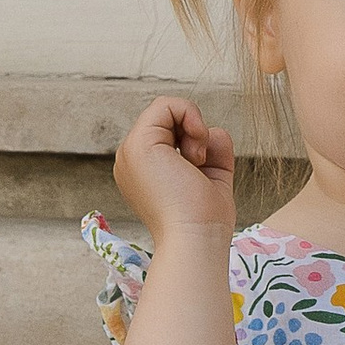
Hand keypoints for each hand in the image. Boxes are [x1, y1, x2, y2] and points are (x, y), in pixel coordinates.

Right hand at [114, 96, 237, 241]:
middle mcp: (132, 160)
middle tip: (200, 164)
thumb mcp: (213, 175)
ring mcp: (130, 152)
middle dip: (195, 134)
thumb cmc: (206, 218)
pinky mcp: (138, 145)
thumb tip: (211, 131)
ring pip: (167, 109)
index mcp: (144, 171)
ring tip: (196, 162)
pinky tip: (196, 149)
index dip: (196, 140)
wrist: (196, 240)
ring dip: (194, 128)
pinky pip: (167, 104)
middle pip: (170, 121)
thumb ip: (212, 148)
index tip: (203, 166)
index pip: (171, 134)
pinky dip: (191, 115)